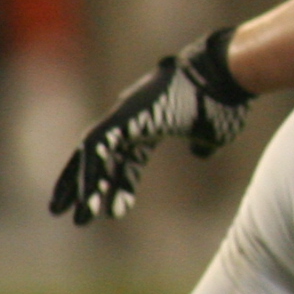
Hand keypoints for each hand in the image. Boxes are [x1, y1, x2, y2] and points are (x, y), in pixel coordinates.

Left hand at [49, 28, 255, 224]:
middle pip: (101, 159)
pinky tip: (84, 198)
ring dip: (81, 187)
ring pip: (92, 156)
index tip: (114, 213)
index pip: (128, 161)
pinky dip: (89, 174)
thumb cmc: (224, 102)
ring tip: (72, 218)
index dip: (121, 186)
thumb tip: (200, 152)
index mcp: (152, 125)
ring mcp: (124, 116)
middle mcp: (132, 121)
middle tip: (70, 216)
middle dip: (85, 187)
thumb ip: (203, 144)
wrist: (222, 75)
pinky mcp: (121, 116)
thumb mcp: (215, 133)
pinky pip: (96, 149)